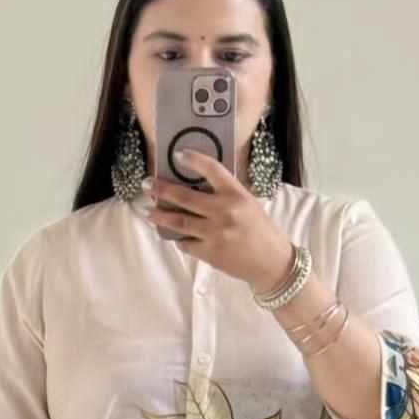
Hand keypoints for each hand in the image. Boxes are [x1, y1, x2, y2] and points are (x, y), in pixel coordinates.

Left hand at [144, 150, 293, 293]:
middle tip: (147, 184)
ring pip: (179, 221)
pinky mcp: (209, 253)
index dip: (194, 160)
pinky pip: (186, 243)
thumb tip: (196, 187)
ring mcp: (215, 234)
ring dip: (161, 216)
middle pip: (185, 197)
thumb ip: (226, 195)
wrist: (271, 263)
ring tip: (149, 212)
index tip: (179, 155)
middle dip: (162, 190)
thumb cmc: (261, 230)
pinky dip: (178, 238)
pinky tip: (173, 234)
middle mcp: (224, 211)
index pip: (212, 169)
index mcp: (236, 194)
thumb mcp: (248, 204)